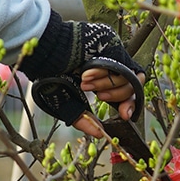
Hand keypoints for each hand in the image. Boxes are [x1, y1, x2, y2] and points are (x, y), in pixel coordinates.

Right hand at [21, 13, 145, 129]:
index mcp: (104, 83)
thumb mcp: (67, 104)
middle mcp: (111, 70)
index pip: (127, 95)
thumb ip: (83, 120)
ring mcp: (113, 56)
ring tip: (85, 82)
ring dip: (106, 84)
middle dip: (115, 96)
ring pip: (129, 77)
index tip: (123, 116)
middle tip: (99, 96)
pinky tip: (87, 72)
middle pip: (132, 88)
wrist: (47, 54)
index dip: (129, 106)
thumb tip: (99, 134)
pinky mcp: (113, 46)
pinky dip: (105, 72)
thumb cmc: (52, 75)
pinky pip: (121, 64)